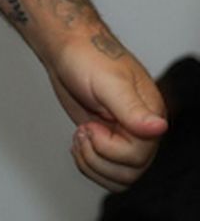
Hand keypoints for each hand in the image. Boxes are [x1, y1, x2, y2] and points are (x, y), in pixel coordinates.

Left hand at [46, 34, 166, 192]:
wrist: (66, 47)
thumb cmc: (87, 55)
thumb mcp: (109, 82)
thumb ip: (132, 108)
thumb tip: (159, 127)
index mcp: (150, 114)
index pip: (140, 155)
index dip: (110, 148)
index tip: (91, 126)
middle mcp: (140, 129)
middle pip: (130, 172)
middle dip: (99, 157)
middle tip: (84, 131)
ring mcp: (122, 135)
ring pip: (120, 177)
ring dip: (93, 164)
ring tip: (80, 138)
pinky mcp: (106, 137)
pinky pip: (106, 169)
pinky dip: (89, 164)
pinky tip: (78, 143)